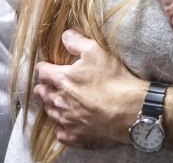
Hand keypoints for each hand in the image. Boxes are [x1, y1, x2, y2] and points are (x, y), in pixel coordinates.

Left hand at [33, 30, 144, 147]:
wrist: (129, 109)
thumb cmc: (113, 79)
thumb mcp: (97, 51)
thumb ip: (77, 42)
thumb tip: (64, 35)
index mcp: (63, 79)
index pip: (43, 72)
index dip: (43, 68)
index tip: (45, 67)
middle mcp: (60, 100)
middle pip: (43, 94)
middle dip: (43, 88)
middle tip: (45, 86)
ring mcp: (68, 120)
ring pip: (51, 113)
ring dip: (51, 106)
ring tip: (54, 103)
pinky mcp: (77, 135)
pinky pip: (61, 133)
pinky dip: (61, 128)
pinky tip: (65, 124)